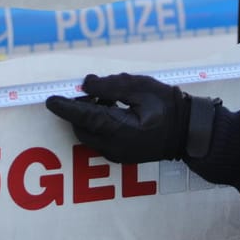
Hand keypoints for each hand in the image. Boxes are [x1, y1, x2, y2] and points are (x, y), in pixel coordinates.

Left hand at [45, 73, 188, 163]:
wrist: (189, 132)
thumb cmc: (169, 107)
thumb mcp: (141, 88)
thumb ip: (111, 85)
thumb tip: (86, 84)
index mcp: (119, 130)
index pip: (83, 117)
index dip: (65, 107)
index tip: (50, 99)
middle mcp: (114, 147)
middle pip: (82, 127)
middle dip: (79, 109)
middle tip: (90, 90)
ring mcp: (117, 154)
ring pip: (89, 134)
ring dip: (89, 115)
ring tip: (107, 97)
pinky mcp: (120, 155)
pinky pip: (99, 139)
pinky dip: (98, 123)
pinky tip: (113, 108)